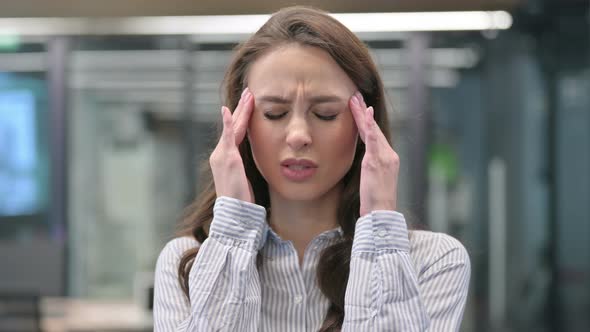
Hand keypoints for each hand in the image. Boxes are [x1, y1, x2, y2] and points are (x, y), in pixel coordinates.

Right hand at [209, 88, 254, 202]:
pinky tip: (228, 110)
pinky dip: (228, 123)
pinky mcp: (228, 159)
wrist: (234, 212)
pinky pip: (228, 137)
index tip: (248, 103)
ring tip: (248, 95)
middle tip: (249, 92)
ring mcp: (223, 156)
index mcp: (225, 157)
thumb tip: (249, 162)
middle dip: (241, 108)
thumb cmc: (240, 199)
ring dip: (241, 110)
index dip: (241, 117)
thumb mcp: (242, 178)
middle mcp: (220, 154)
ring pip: (233, 127)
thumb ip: (243, 166)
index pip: (235, 132)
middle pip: (233, 126)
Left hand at [349, 91, 399, 215]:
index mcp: (388, 159)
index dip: (366, 122)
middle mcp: (389, 155)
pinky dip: (369, 124)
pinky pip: (373, 139)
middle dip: (363, 112)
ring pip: (372, 130)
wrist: (381, 213)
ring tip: (354, 99)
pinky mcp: (377, 161)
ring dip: (362, 113)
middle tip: (354, 96)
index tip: (359, 108)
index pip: (375, 136)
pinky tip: (366, 111)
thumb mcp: (373, 180)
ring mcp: (384, 157)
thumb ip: (370, 168)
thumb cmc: (375, 201)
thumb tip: (364, 163)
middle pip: (373, 129)